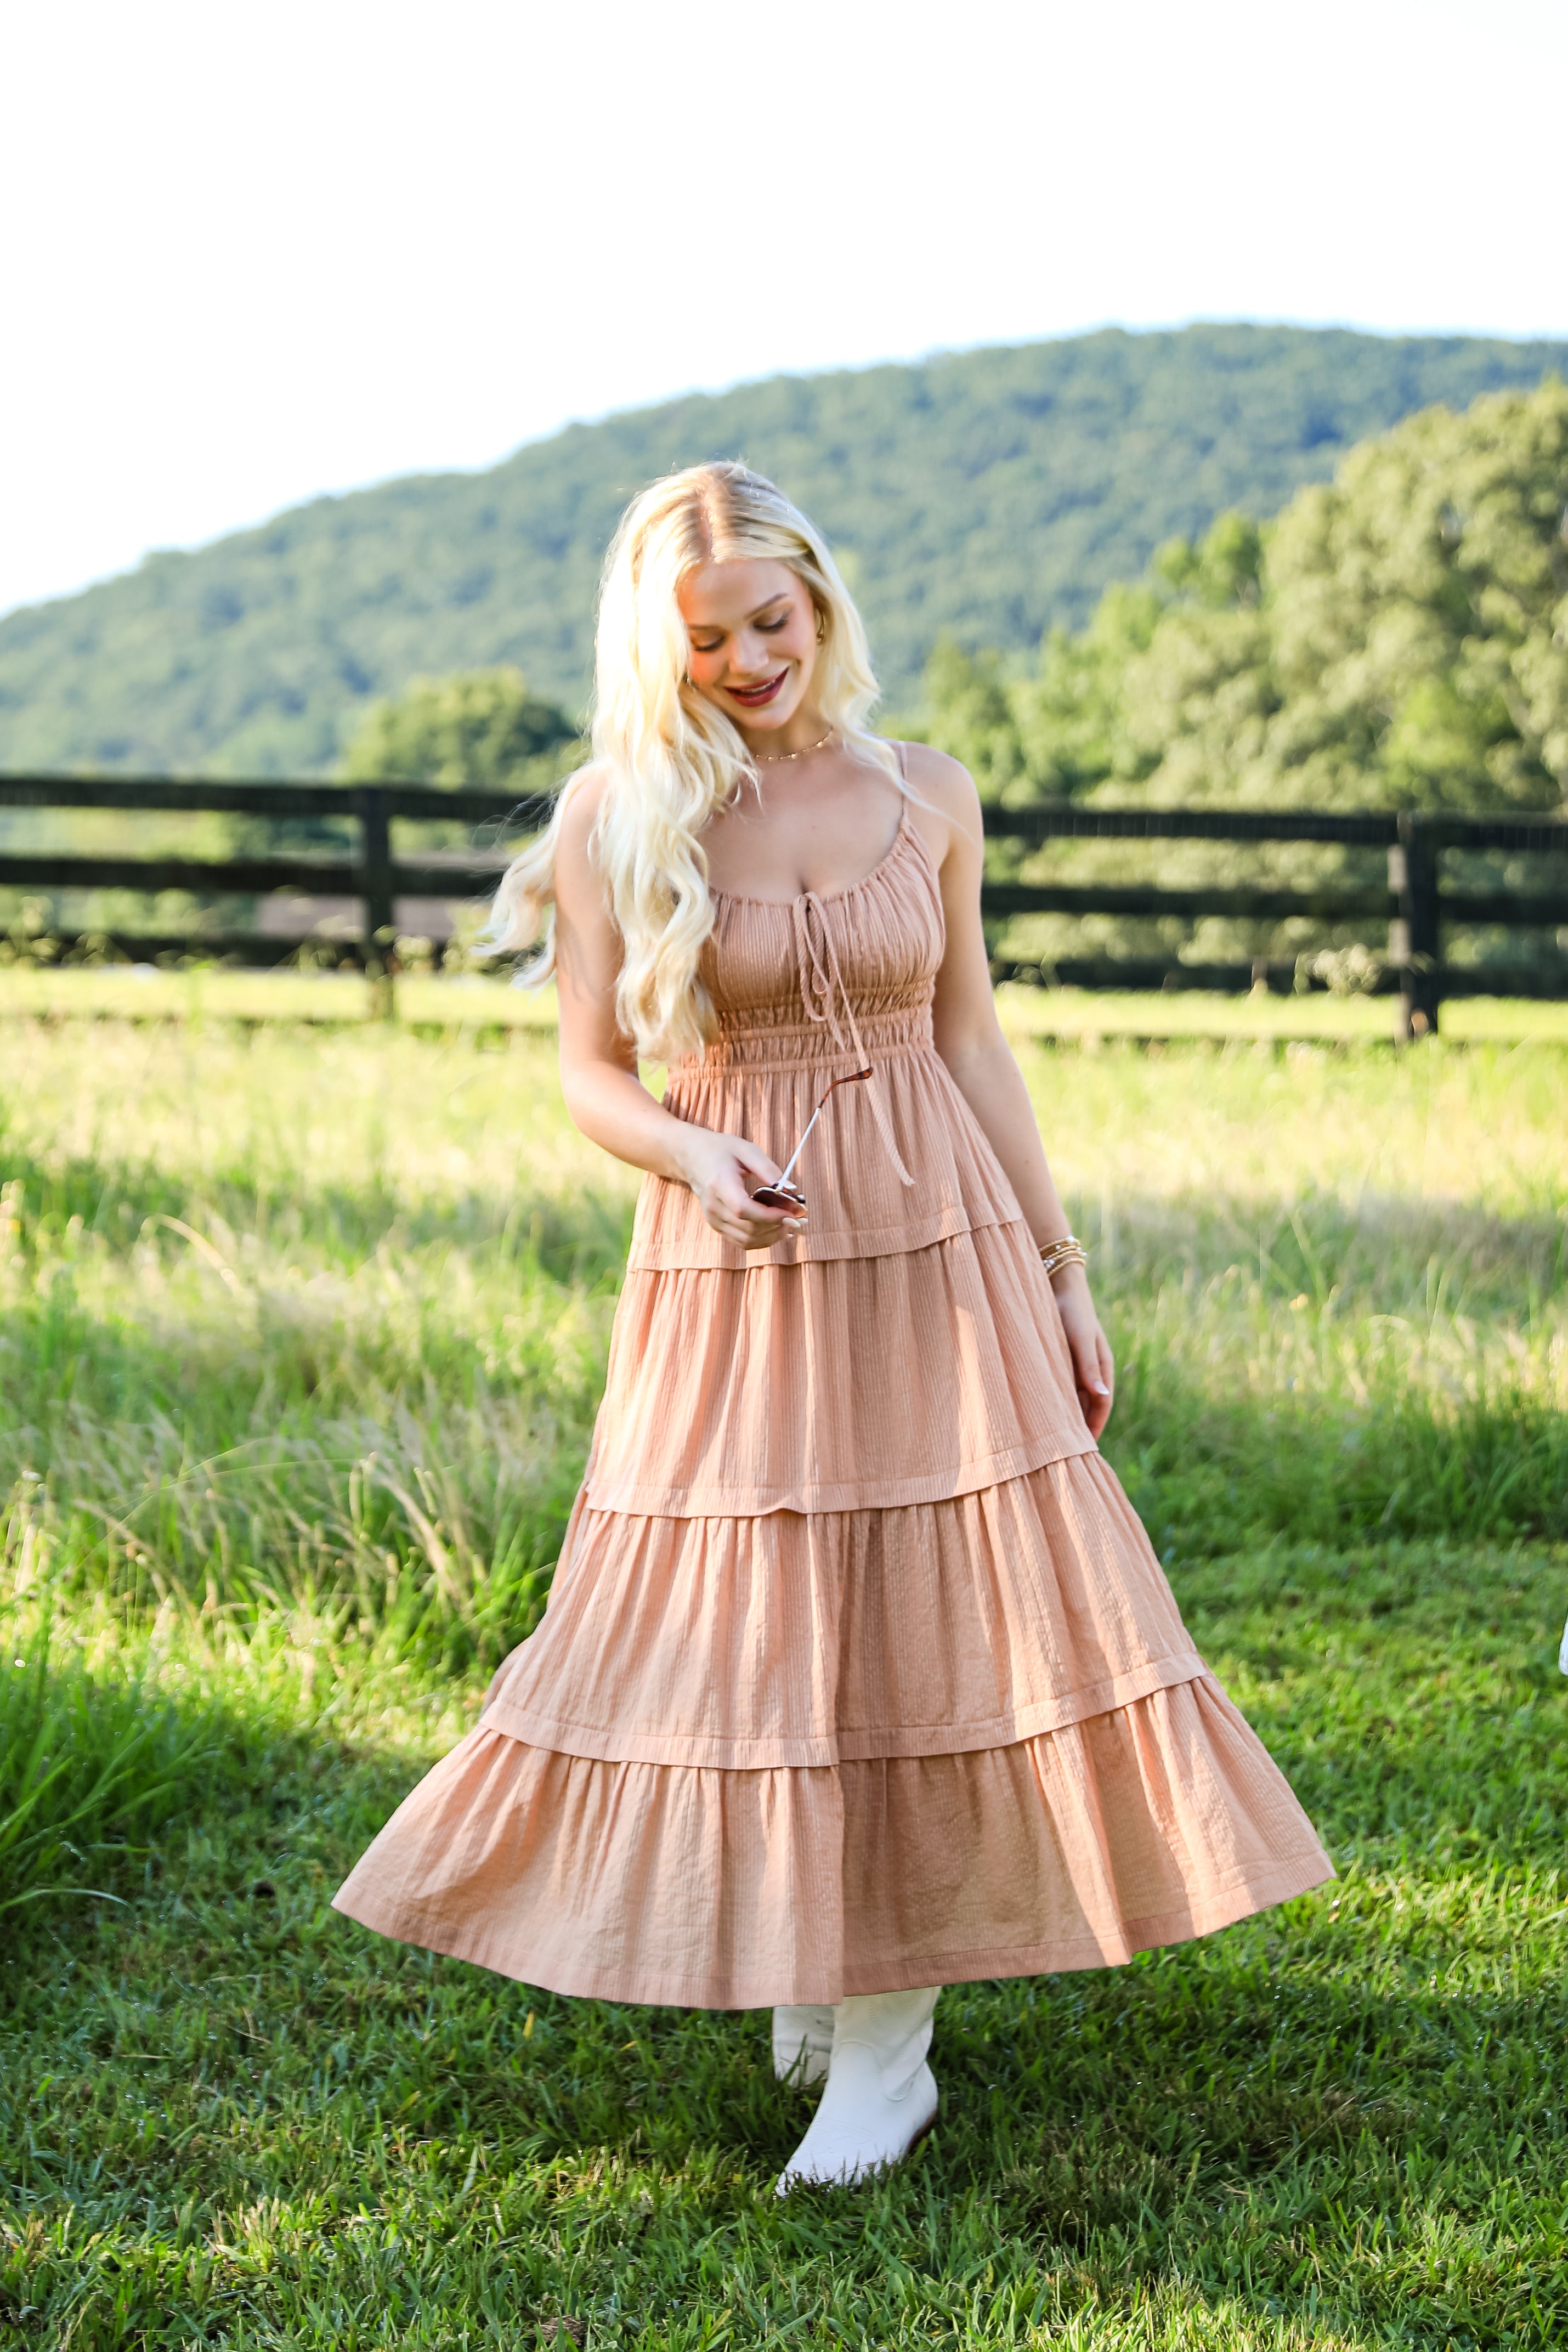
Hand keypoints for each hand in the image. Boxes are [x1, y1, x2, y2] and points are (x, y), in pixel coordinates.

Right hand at [675, 1126, 808, 1250]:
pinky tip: (778, 1231)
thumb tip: (790, 1189)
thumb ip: (768, 1169)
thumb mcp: (746, 1150)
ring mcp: (713, 1219)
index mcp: (719, 1184)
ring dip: (773, 1236)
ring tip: (793, 1224)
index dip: (771, 1215)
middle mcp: (713, 1206)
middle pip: (748, 1228)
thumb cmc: (720, 1150)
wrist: (692, 1158)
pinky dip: (763, 1240)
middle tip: (801, 1217)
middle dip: (779, 1226)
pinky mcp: (717, 1226)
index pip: (744, 1209)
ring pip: (747, 1240)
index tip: (793, 1211)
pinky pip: (742, 1242)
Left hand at [1049, 1265, 1114, 1438]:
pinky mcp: (1060, 1358)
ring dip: (1066, 1416)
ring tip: (1052, 1439)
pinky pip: (1060, 1386)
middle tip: (1066, 1452)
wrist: (1057, 1283)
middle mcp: (1091, 1369)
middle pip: (1088, 1405)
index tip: (1084, 1450)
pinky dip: (1054, 1400)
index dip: (1094, 1428)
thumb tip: (1102, 1397)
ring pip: (1073, 1397)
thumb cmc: (1072, 1310)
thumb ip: (1089, 1366)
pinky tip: (1040, 1411)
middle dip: (1080, 1428)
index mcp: (1102, 1367)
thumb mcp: (1081, 1339)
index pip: (1101, 1406)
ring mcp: (1076, 1365)